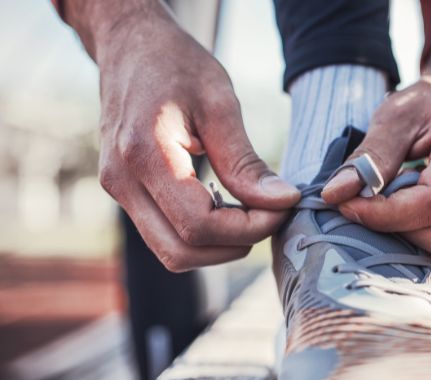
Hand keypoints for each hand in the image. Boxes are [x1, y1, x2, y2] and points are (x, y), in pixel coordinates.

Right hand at [71, 0, 299, 271]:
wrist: (130, 45)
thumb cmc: (176, 64)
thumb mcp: (219, 103)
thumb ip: (246, 161)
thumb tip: (282, 202)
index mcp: (145, 154)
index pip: (199, 224)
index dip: (249, 228)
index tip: (283, 208)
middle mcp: (122, 180)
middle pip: (182, 251)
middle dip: (235, 244)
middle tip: (271, 216)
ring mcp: (118, 189)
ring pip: (171, 253)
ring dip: (218, 247)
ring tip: (251, 214)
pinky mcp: (123, 192)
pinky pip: (163, 235)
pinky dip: (200, 236)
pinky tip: (226, 208)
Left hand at [321, 36, 430, 265]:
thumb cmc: (430, 101)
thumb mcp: (395, 115)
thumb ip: (368, 157)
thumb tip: (334, 195)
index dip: (388, 214)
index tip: (349, 206)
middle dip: (402, 232)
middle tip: (372, 208)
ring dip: (417, 239)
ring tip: (396, 207)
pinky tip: (416, 212)